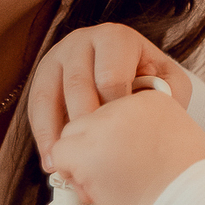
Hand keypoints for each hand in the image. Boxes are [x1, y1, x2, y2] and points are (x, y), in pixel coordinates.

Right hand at [28, 23, 192, 166]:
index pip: (110, 76)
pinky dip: (43, 136)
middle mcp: (84, 40)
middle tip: (93, 156)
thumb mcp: (168, 83)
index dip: (115, 111)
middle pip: (78, 85)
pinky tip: (52, 161)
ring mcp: (59, 55)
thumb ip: (164, 94)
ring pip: (50, 95)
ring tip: (66, 167)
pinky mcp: (42, 75)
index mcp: (117, 38)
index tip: (121, 137)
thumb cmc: (150, 82)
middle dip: (85, 125)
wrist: (130, 72)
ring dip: (59, 134)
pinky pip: (36, 106)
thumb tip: (144, 112)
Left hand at [48, 91, 204, 204]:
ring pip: (71, 133)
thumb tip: (134, 142)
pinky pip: (60, 155)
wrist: (186, 204)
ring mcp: (104, 126)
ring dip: (80, 158)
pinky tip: (90, 188)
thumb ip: (155, 129)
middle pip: (91, 117)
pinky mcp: (85, 151)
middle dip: (93, 144)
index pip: (116, 109)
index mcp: (152, 98)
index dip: (116, 136)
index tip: (126, 156)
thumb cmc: (186, 184)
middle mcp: (126, 103)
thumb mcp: (182, 139)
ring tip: (102, 183)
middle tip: (108, 170)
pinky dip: (69, 172)